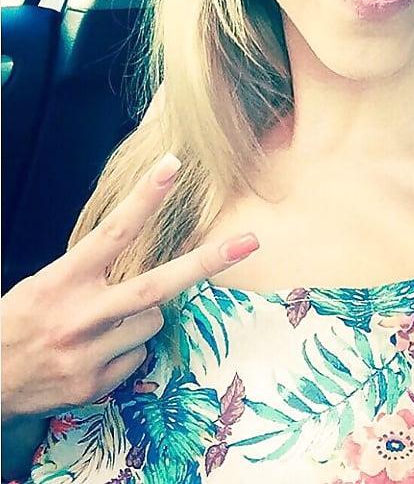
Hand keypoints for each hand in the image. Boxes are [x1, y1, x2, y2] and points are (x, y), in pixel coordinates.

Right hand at [0, 153, 258, 422]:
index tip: (173, 166)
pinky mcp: (94, 386)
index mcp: (62, 281)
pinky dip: (126, 352)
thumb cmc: (21, 322)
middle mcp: (78, 317)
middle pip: (157, 286)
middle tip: (250, 241)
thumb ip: (93, 273)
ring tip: (101, 326)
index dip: (145, 198)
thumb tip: (144, 258)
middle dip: (208, 262)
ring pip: (153, 323)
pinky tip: (93, 355)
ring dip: (141, 320)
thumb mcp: (46, 285)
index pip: (113, 232)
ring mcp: (87, 355)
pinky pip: (138, 357)